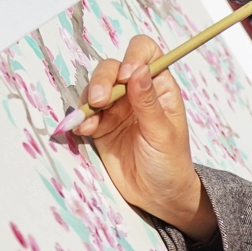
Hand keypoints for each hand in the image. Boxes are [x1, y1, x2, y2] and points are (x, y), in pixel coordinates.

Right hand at [71, 36, 214, 238]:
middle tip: (100, 101)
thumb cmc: (170, 164)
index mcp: (159, 87)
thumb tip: (139, 69)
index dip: (133, 56)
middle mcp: (136, 92)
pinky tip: (84, 131)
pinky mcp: (101, 125)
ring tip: (91, 123)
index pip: (146, 53)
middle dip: (102, 80)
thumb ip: (147, 102)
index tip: (126, 74)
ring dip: (88, 100)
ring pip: (94, 88)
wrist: (158, 197)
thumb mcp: (162, 133)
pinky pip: (84, 113)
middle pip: (112, 68)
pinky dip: (80, 119)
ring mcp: (116, 108)